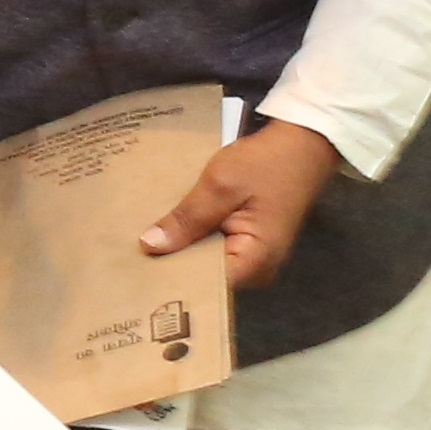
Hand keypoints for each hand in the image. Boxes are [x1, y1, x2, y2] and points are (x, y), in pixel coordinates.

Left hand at [142, 118, 339, 289]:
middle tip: (127, 259)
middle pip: (204, 278)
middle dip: (170, 265)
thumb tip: (149, 247)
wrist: (304, 142)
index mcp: (254, 263)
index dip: (169, 280)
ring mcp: (253, 257)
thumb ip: (186, 219)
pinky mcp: (249, 241)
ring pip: (207, 262)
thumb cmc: (266, 163)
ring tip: (136, 245)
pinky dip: (195, 238)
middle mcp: (256, 271)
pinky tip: (166, 229)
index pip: (203, 287)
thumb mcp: (220, 185)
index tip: (134, 275)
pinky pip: (215, 247)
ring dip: (181, 249)